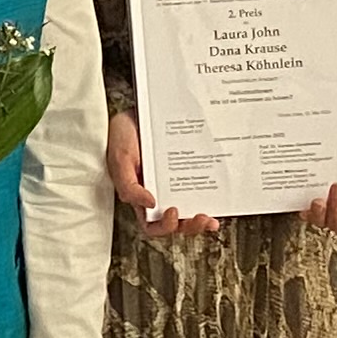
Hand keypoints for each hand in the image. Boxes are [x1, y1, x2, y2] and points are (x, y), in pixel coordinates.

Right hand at [105, 111, 218, 236]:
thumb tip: (150, 204)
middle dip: (191, 226)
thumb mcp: (121, 160)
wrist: (134, 111)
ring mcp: (173, 181)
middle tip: (204, 219)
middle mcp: (158, 193)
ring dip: (202, 218)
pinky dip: (208, 193)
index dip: (164, 226)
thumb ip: (130, 187)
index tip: (173, 211)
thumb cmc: (120, 136)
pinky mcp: (185, 168)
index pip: (152, 225)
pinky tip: (216, 193)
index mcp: (140, 196)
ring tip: (212, 218)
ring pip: (189, 208)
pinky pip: (198, 185)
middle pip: (176, 222)